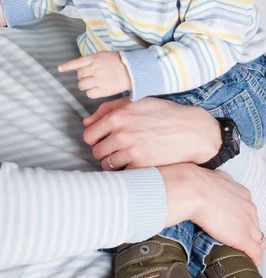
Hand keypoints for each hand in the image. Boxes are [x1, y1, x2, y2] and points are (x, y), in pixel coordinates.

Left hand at [58, 51, 131, 97]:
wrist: (131, 71)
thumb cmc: (117, 62)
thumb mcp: (103, 55)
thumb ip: (91, 60)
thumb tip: (78, 67)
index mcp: (95, 59)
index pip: (78, 62)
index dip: (67, 66)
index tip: (59, 68)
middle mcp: (95, 69)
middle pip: (79, 75)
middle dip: (83, 76)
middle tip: (91, 76)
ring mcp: (98, 80)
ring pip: (82, 85)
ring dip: (85, 85)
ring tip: (93, 83)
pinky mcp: (103, 90)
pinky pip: (89, 94)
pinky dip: (91, 92)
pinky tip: (97, 89)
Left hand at [83, 96, 221, 169]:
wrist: (191, 130)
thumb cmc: (162, 113)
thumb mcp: (135, 102)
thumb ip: (108, 109)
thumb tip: (86, 122)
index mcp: (118, 116)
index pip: (89, 135)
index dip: (95, 139)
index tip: (104, 140)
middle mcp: (122, 133)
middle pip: (96, 152)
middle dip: (104, 152)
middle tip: (117, 150)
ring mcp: (132, 151)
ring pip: (107, 165)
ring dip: (113, 163)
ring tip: (126, 158)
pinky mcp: (142, 166)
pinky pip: (122, 174)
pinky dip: (126, 172)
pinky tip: (136, 164)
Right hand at [160, 163, 265, 266]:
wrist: (194, 191)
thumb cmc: (197, 184)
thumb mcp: (213, 179)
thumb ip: (218, 185)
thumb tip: (210, 186)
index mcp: (242, 194)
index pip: (248, 211)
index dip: (242, 219)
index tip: (233, 222)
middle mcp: (249, 208)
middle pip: (255, 225)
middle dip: (247, 231)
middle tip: (232, 236)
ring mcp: (248, 224)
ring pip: (257, 239)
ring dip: (250, 244)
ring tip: (239, 250)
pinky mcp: (243, 238)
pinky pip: (256, 253)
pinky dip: (253, 258)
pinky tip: (248, 261)